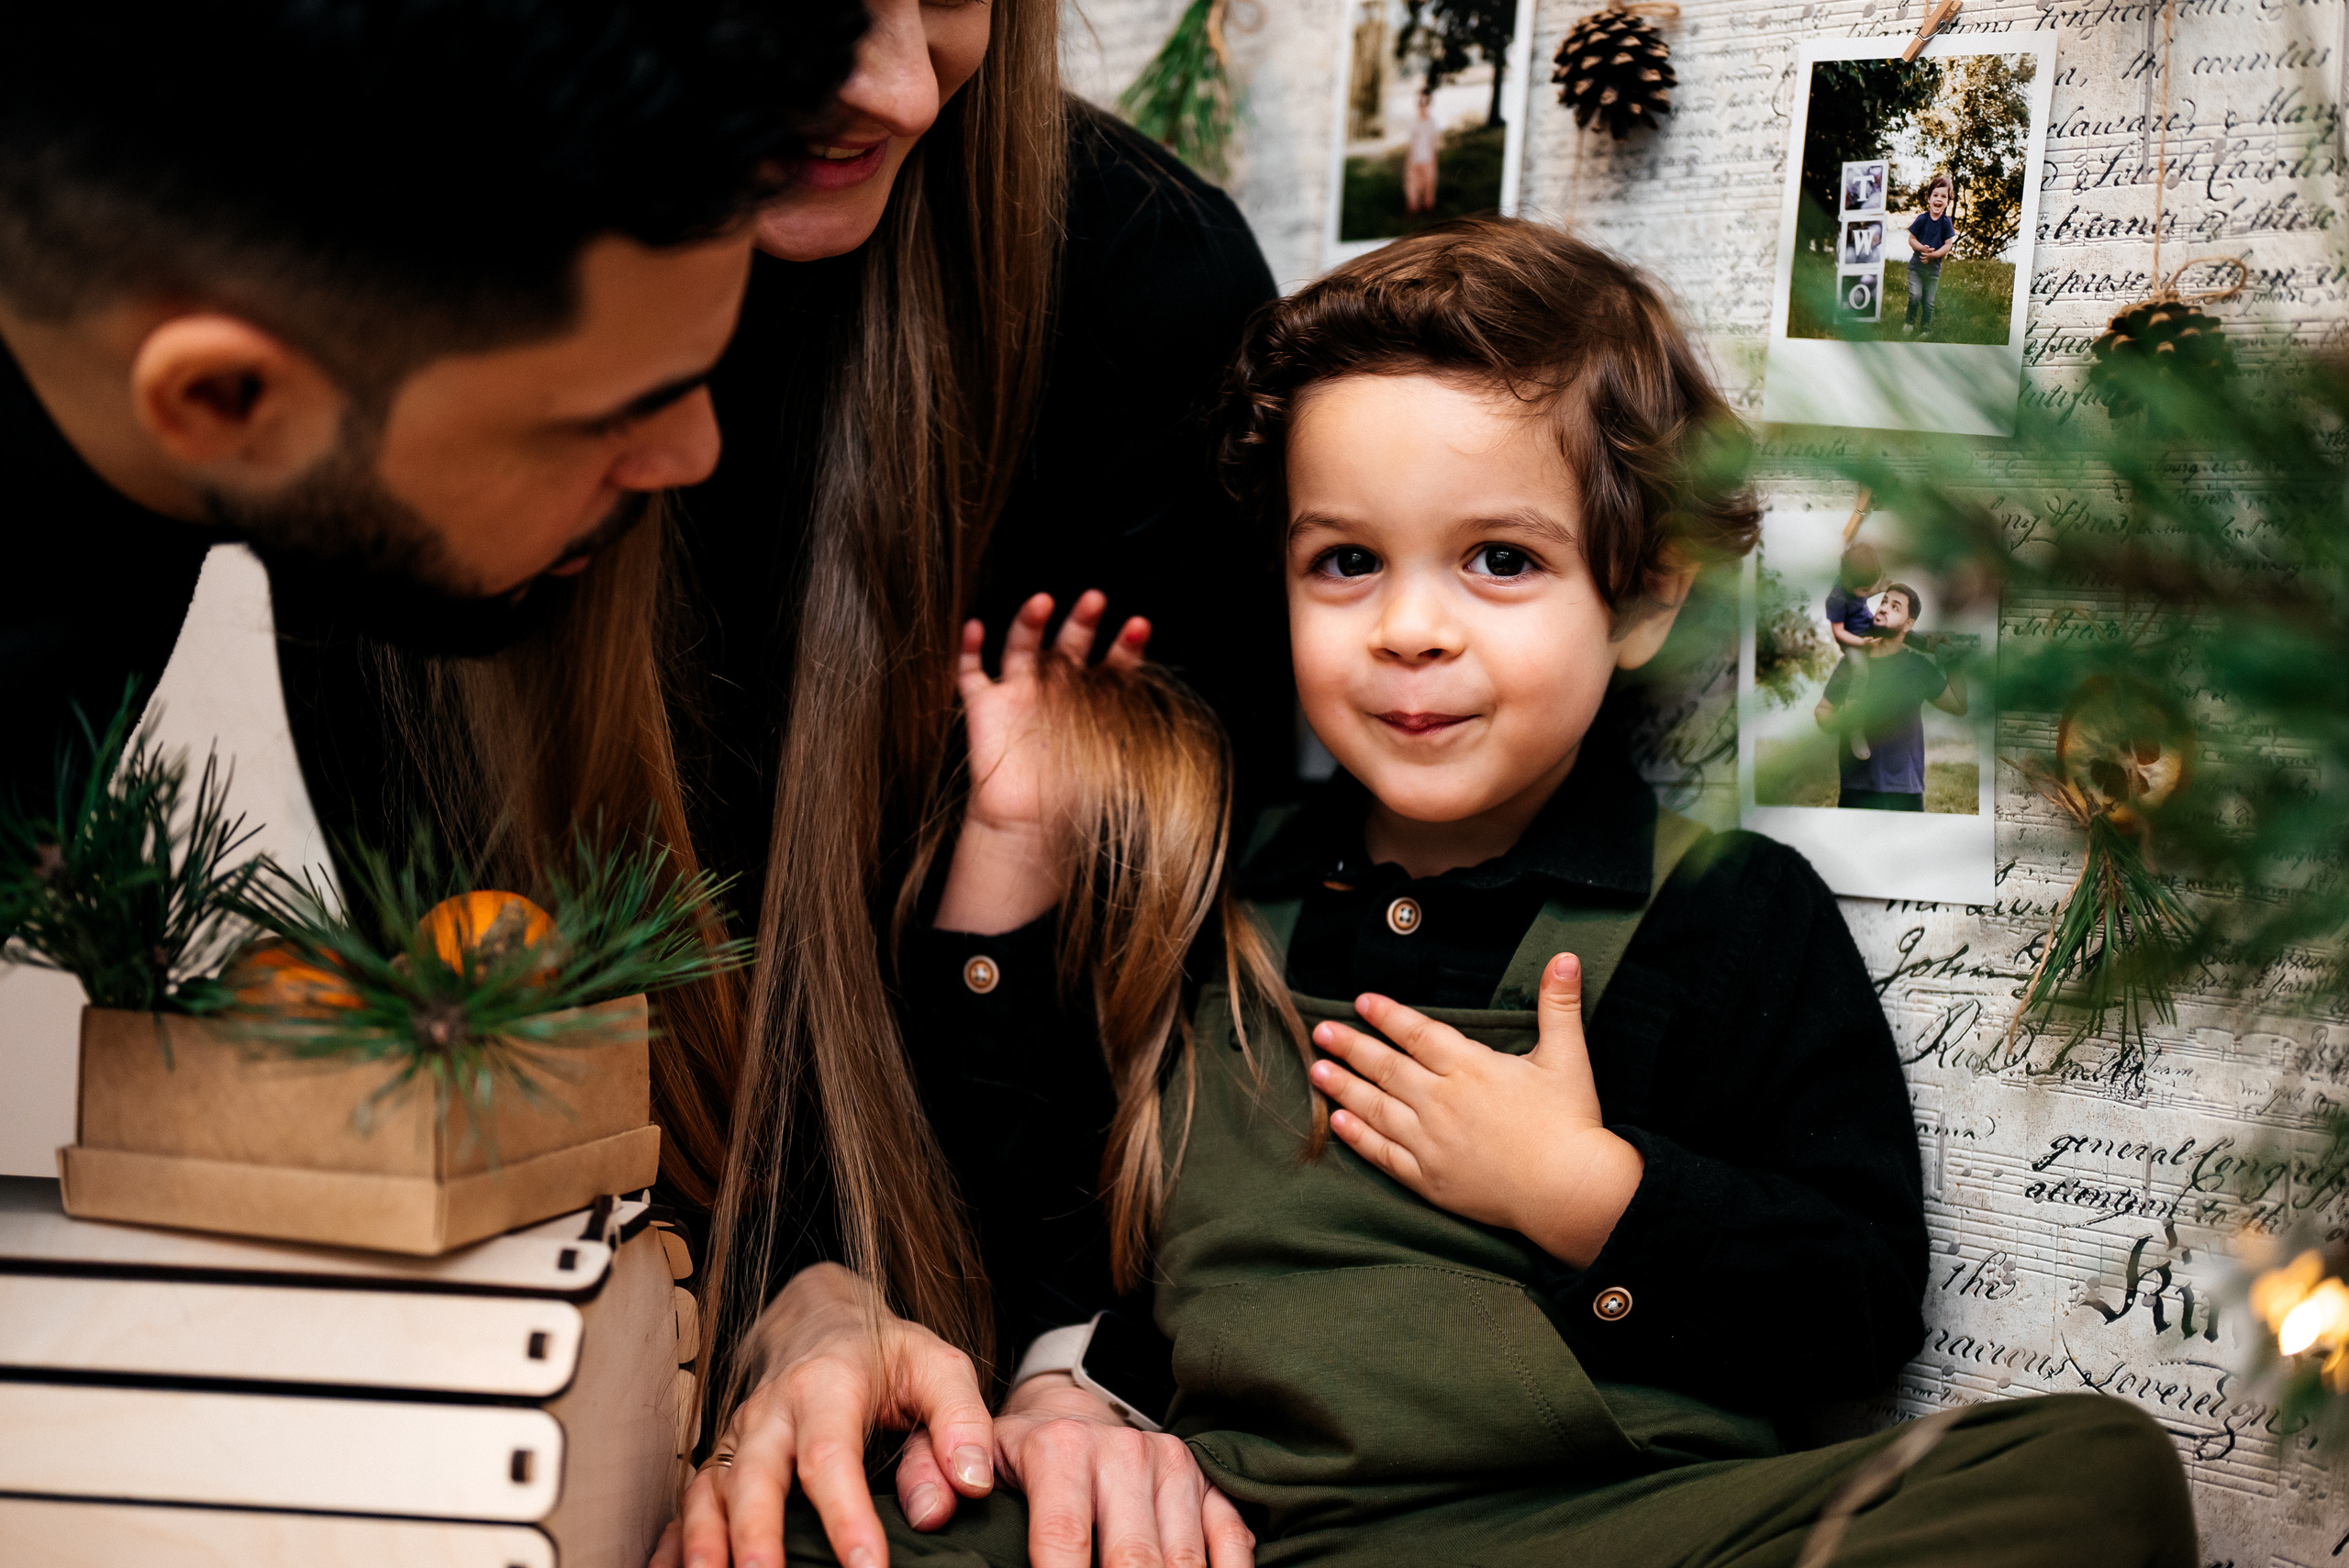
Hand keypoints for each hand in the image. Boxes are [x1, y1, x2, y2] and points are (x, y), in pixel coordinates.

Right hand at [652, 1264, 995, 1567]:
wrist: (821, 1319)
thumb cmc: (886, 1353)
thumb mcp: (938, 1366)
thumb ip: (962, 1421)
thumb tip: (971, 1486)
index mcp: (827, 1385)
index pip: (831, 1456)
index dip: (846, 1517)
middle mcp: (770, 1412)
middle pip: (752, 1477)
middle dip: (756, 1538)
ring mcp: (737, 1437)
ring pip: (708, 1492)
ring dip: (705, 1546)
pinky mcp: (720, 1460)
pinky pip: (687, 1505)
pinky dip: (674, 1545)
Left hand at [892, 1373, 1253, 1567]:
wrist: (1070, 1407)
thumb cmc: (1008, 1452)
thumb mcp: (958, 1450)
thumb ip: (930, 1476)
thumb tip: (933, 1517)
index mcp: (1059, 1446)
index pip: (1063, 1540)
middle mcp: (1123, 1450)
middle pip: (1134, 1559)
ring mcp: (1170, 1465)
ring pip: (1182, 1559)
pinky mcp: (1205, 1481)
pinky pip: (1231, 1539)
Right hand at [935, 590, 1149, 934]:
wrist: (1030, 830)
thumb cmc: (1077, 799)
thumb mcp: (1118, 765)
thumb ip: (1137, 737)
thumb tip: (1175, 723)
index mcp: (1091, 701)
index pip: (1111, 663)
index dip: (1125, 646)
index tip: (1140, 626)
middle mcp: (1056, 689)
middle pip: (1069, 643)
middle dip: (1083, 622)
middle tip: (1097, 599)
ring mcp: (1019, 694)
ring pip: (1021, 645)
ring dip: (1030, 621)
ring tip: (1043, 601)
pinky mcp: (985, 707)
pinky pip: (971, 672)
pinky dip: (969, 650)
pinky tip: (976, 628)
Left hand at [1306, 952, 1642, 1268]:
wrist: (1571, 1192)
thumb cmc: (1571, 1123)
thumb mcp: (1569, 1056)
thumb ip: (1560, 1004)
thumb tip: (1566, 956)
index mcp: (1472, 1068)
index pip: (1418, 1033)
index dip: (1387, 1016)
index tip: (1360, 1002)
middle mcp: (1444, 1102)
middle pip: (1386, 1068)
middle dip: (1350, 1046)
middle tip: (1320, 1031)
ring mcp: (1432, 1142)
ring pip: (1376, 1108)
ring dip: (1343, 1087)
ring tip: (1315, 1071)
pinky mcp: (1431, 1179)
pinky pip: (1384, 1154)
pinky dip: (1358, 1137)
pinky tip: (1337, 1122)